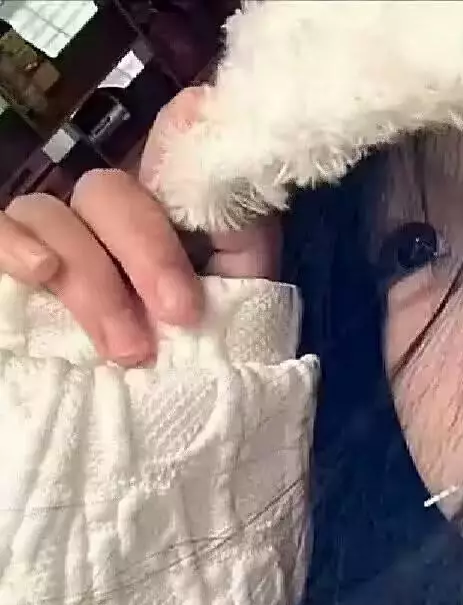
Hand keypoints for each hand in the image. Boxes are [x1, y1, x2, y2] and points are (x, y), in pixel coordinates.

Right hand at [0, 88, 281, 364]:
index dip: (182, 146)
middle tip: (179, 316)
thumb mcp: (243, 300)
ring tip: (129, 352)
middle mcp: (106, 221)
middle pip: (110, 193)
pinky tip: (37, 271)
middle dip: (148, 253)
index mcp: (166, 219)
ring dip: (93, 281)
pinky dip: (12, 242)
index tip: (210, 200)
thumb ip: (241, 233)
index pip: (165, 153)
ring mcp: (57, 242)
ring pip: (51, 213)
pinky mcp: (16, 268)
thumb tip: (220, 131)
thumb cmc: (209, 356)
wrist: (172, 419)